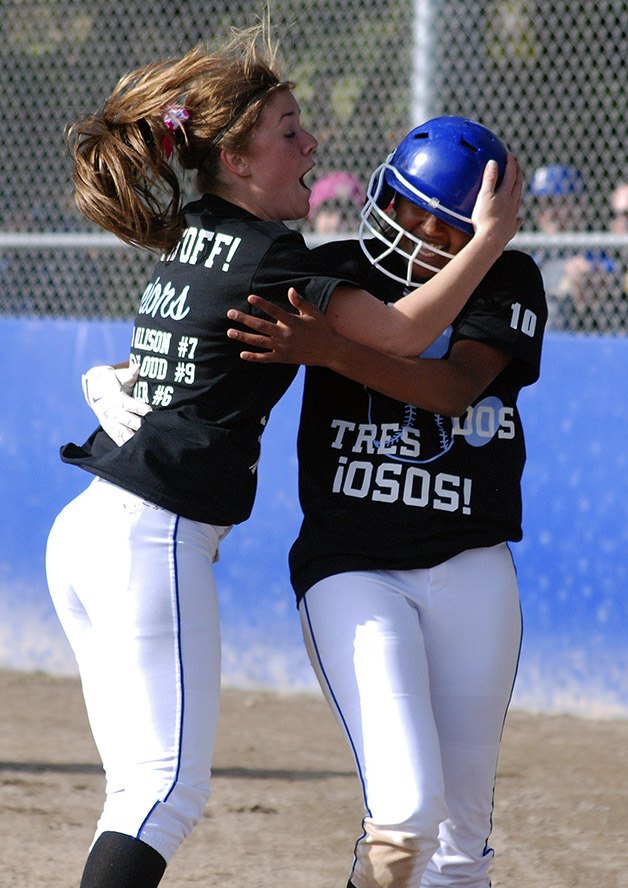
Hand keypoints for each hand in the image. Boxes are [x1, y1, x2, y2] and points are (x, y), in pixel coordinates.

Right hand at [81, 364, 151, 445]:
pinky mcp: (108, 429)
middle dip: (139, 426)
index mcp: (117, 399)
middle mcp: (113, 411)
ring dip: (133, 439)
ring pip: (122, 432)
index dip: (141, 409)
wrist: (94, 390)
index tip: (151, 413)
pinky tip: (134, 453)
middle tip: (151, 431)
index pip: (131, 405)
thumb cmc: (113, 382)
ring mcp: (110, 422)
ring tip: (144, 445)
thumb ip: (130, 373)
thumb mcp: (121, 376)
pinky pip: (117, 439)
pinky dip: (125, 446)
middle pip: (128, 421)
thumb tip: (138, 364)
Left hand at [227, 288, 344, 364]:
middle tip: (230, 313)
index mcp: (292, 321)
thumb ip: (300, 302)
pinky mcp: (283, 358)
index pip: (274, 310)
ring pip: (259, 342)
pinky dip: (254, 357)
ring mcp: (283, 348)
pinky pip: (266, 358)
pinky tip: (242, 354)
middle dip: (244, 319)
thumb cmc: (322, 329)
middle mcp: (285, 334)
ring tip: (230, 332)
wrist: (330, 351)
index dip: (261, 303)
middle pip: (260, 326)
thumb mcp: (313, 313)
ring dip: (243, 337)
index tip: (249, 297)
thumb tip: (290, 290)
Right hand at [471, 153, 522, 246]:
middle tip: (517, 166)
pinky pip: (516, 221)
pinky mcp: (511, 229)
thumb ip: (489, 179)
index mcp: (506, 194)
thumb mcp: (484, 196)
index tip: (510, 155)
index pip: (511, 174)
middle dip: (518, 174)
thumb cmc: (485, 218)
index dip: (511, 164)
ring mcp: (513, 216)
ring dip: (519, 191)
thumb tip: (493, 163)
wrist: (491, 241)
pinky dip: (518, 217)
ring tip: (518, 187)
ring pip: (519, 200)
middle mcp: (513, 203)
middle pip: (518, 185)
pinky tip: (518, 218)